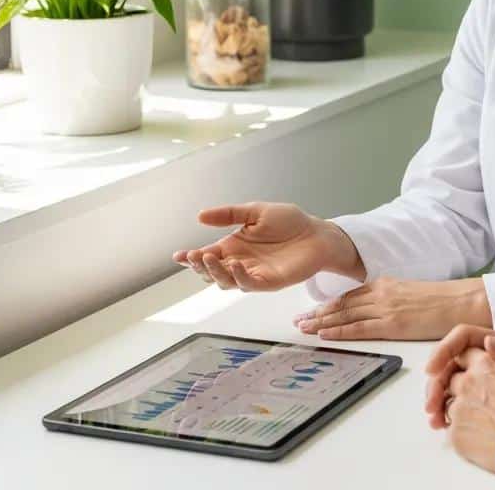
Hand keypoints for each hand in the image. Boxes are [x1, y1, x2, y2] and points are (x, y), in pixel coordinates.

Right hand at [172, 202, 363, 290]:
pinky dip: (239, 276)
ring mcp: (253, 274)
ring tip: (209, 257)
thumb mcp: (255, 212)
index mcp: (234, 246)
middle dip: (200, 266)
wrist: (316, 232)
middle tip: (194, 256)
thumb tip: (200, 215)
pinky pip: (249, 284)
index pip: (207, 255)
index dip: (191, 258)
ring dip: (215, 272)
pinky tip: (235, 264)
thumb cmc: (289, 222)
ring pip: (226, 281)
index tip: (178, 256)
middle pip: (212, 272)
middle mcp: (240, 262)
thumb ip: (229, 214)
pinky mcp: (269, 282)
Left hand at [293, 277, 492, 340]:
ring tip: (304, 329)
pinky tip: (325, 334)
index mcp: (386, 284)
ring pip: (345, 315)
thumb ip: (391, 299)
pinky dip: (340, 331)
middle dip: (318, 313)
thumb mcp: (411, 294)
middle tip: (298, 321)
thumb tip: (377, 312)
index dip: (328, 304)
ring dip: (322, 322)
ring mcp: (386, 307)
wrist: (461, 301)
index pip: (350, 295)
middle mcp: (381, 293)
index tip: (312, 311)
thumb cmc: (442, 301)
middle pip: (342, 304)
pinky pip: (360, 328)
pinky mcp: (393, 323)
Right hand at [425, 324, 494, 429]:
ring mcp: (492, 378)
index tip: (433, 370)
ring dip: (441, 399)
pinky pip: (467, 401)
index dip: (443, 351)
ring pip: (456, 383)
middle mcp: (492, 356)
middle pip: (453, 362)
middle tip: (430, 405)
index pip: (462, 338)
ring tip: (435, 420)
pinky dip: (454, 412)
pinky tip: (448, 425)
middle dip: (436, 381)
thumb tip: (487, 340)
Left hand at [440, 347, 494, 473]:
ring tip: (483, 423)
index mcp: (485, 363)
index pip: (463, 355)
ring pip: (450, 406)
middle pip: (453, 380)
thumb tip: (489, 343)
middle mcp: (468, 382)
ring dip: (460, 411)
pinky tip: (481, 438)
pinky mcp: (457, 435)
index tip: (464, 372)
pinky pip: (452, 431)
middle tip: (475, 402)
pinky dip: (462, 433)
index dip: (465, 364)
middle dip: (460, 389)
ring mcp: (460, 409)